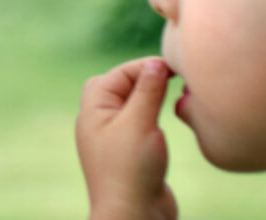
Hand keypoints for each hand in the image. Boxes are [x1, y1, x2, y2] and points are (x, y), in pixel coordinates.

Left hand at [77, 57, 177, 219]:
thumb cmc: (131, 169)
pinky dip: (152, 116)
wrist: (133, 215)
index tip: (173, 67)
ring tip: (171, 97)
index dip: (143, 67)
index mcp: (92, 113)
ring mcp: (114, 139)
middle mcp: (99, 124)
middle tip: (169, 79)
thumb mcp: (139, 123)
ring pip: (129, 106)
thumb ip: (147, 90)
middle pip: (116, 86)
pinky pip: (138, 124)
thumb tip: (155, 62)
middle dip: (142, 78)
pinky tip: (167, 121)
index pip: (115, 75)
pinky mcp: (131, 154)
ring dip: (148, 97)